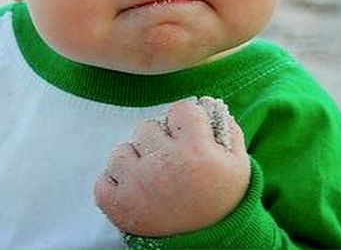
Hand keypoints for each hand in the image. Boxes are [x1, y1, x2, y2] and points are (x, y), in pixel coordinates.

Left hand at [93, 97, 249, 236]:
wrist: (212, 243)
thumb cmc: (223, 200)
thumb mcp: (237, 164)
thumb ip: (226, 129)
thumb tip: (207, 104)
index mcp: (195, 150)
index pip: (180, 109)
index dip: (185, 122)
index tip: (189, 136)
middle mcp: (163, 163)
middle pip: (146, 128)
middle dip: (158, 142)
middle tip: (172, 163)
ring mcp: (138, 183)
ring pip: (121, 151)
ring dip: (134, 162)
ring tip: (153, 180)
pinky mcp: (119, 205)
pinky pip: (102, 181)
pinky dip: (114, 186)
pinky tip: (135, 193)